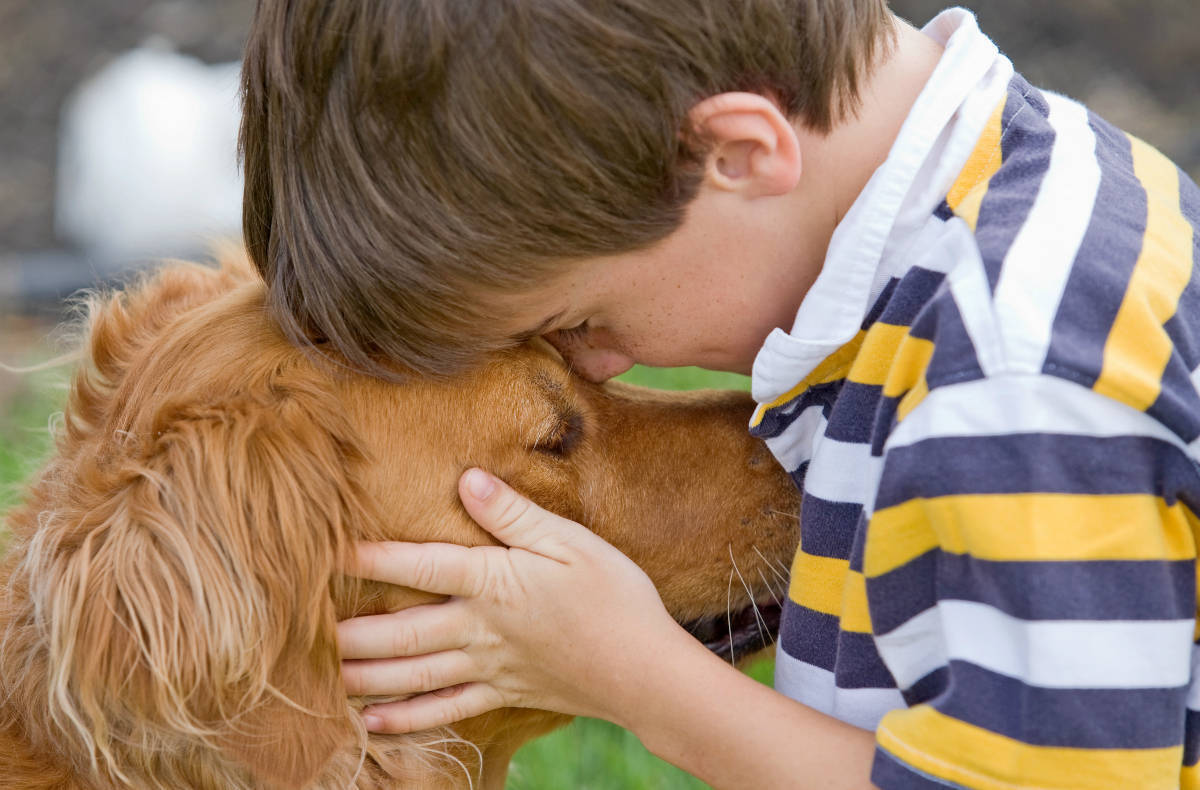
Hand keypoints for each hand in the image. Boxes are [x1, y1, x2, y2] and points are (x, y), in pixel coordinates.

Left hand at [336, 468, 687, 733]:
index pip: (419, 563)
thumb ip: (514, 514)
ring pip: (413, 674)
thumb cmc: (615, 596)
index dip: (370, 554)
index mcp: (493, 581)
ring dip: (364, 676)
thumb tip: (466, 478)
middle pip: (401, 631)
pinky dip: (406, 719)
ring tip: (321, 676)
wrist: (646, 670)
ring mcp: (489, 667)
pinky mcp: (503, 693)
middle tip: (301, 630)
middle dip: (349, 631)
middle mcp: (480, 628)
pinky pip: (445, 710)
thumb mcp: (570, 541)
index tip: (324, 547)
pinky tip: (373, 723)